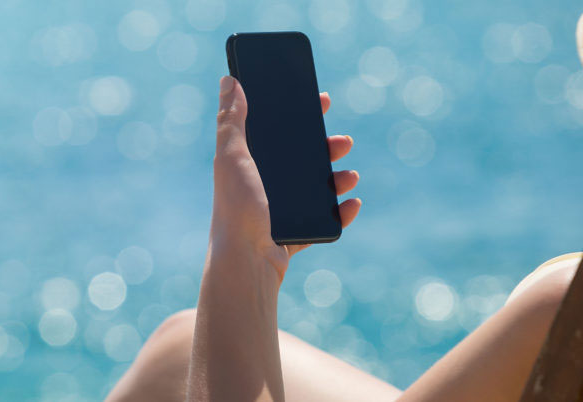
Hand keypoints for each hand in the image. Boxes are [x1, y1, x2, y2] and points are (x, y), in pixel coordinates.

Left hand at [210, 76, 360, 281]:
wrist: (245, 264)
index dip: (297, 114)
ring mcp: (278, 213)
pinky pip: (323, 223)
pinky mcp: (292, 237)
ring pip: (315, 191)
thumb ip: (231, 120)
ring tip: (349, 176)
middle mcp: (261, 187)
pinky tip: (352, 205)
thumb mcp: (232, 157)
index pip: (274, 131)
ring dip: (337, 180)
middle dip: (324, 147)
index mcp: (247, 165)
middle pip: (299, 160)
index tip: (321, 101)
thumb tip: (230, 81)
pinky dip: (340, 214)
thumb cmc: (236, 209)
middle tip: (342, 141)